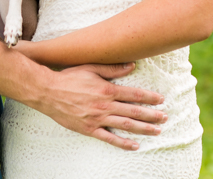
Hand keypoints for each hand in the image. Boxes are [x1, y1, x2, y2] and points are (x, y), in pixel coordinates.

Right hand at [33, 63, 166, 149]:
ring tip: (156, 131)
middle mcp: (105, 105)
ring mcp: (97, 119)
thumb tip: (132, 66)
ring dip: (143, 128)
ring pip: (125, 125)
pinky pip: (109, 138)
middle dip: (151, 115)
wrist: (48, 92)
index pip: (133, 94)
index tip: (161, 100)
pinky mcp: (89, 129)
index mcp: (107, 89)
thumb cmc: (68, 77)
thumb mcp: (90, 67)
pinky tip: (134, 145)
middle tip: (165, 118)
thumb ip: (112, 68)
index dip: (149, 97)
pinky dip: (123, 143)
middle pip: (133, 111)